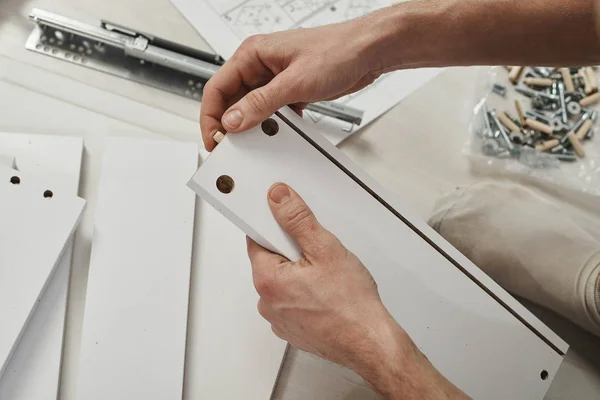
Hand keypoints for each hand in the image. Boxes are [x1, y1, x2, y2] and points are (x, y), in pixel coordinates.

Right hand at [201, 20, 381, 149]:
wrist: (369, 52)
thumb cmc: (338, 51)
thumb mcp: (295, 82)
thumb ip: (261, 103)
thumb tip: (234, 120)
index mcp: (253, 53)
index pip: (217, 87)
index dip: (211, 116)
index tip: (214, 139)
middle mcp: (260, 65)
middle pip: (231, 100)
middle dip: (230, 124)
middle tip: (231, 148)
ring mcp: (275, 79)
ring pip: (251, 108)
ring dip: (253, 126)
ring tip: (256, 142)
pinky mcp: (290, 90)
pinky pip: (271, 112)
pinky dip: (273, 125)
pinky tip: (279, 134)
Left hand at [247, 183, 467, 398]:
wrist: (369, 342)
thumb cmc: (351, 304)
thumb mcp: (326, 249)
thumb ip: (297, 219)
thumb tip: (278, 198)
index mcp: (267, 280)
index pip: (256, 239)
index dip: (275, 227)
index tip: (289, 224)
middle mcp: (266, 302)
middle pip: (271, 261)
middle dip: (292, 252)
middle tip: (319, 256)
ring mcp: (278, 318)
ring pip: (282, 282)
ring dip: (299, 274)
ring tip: (326, 279)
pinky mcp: (291, 329)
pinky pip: (291, 301)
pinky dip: (304, 294)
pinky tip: (326, 295)